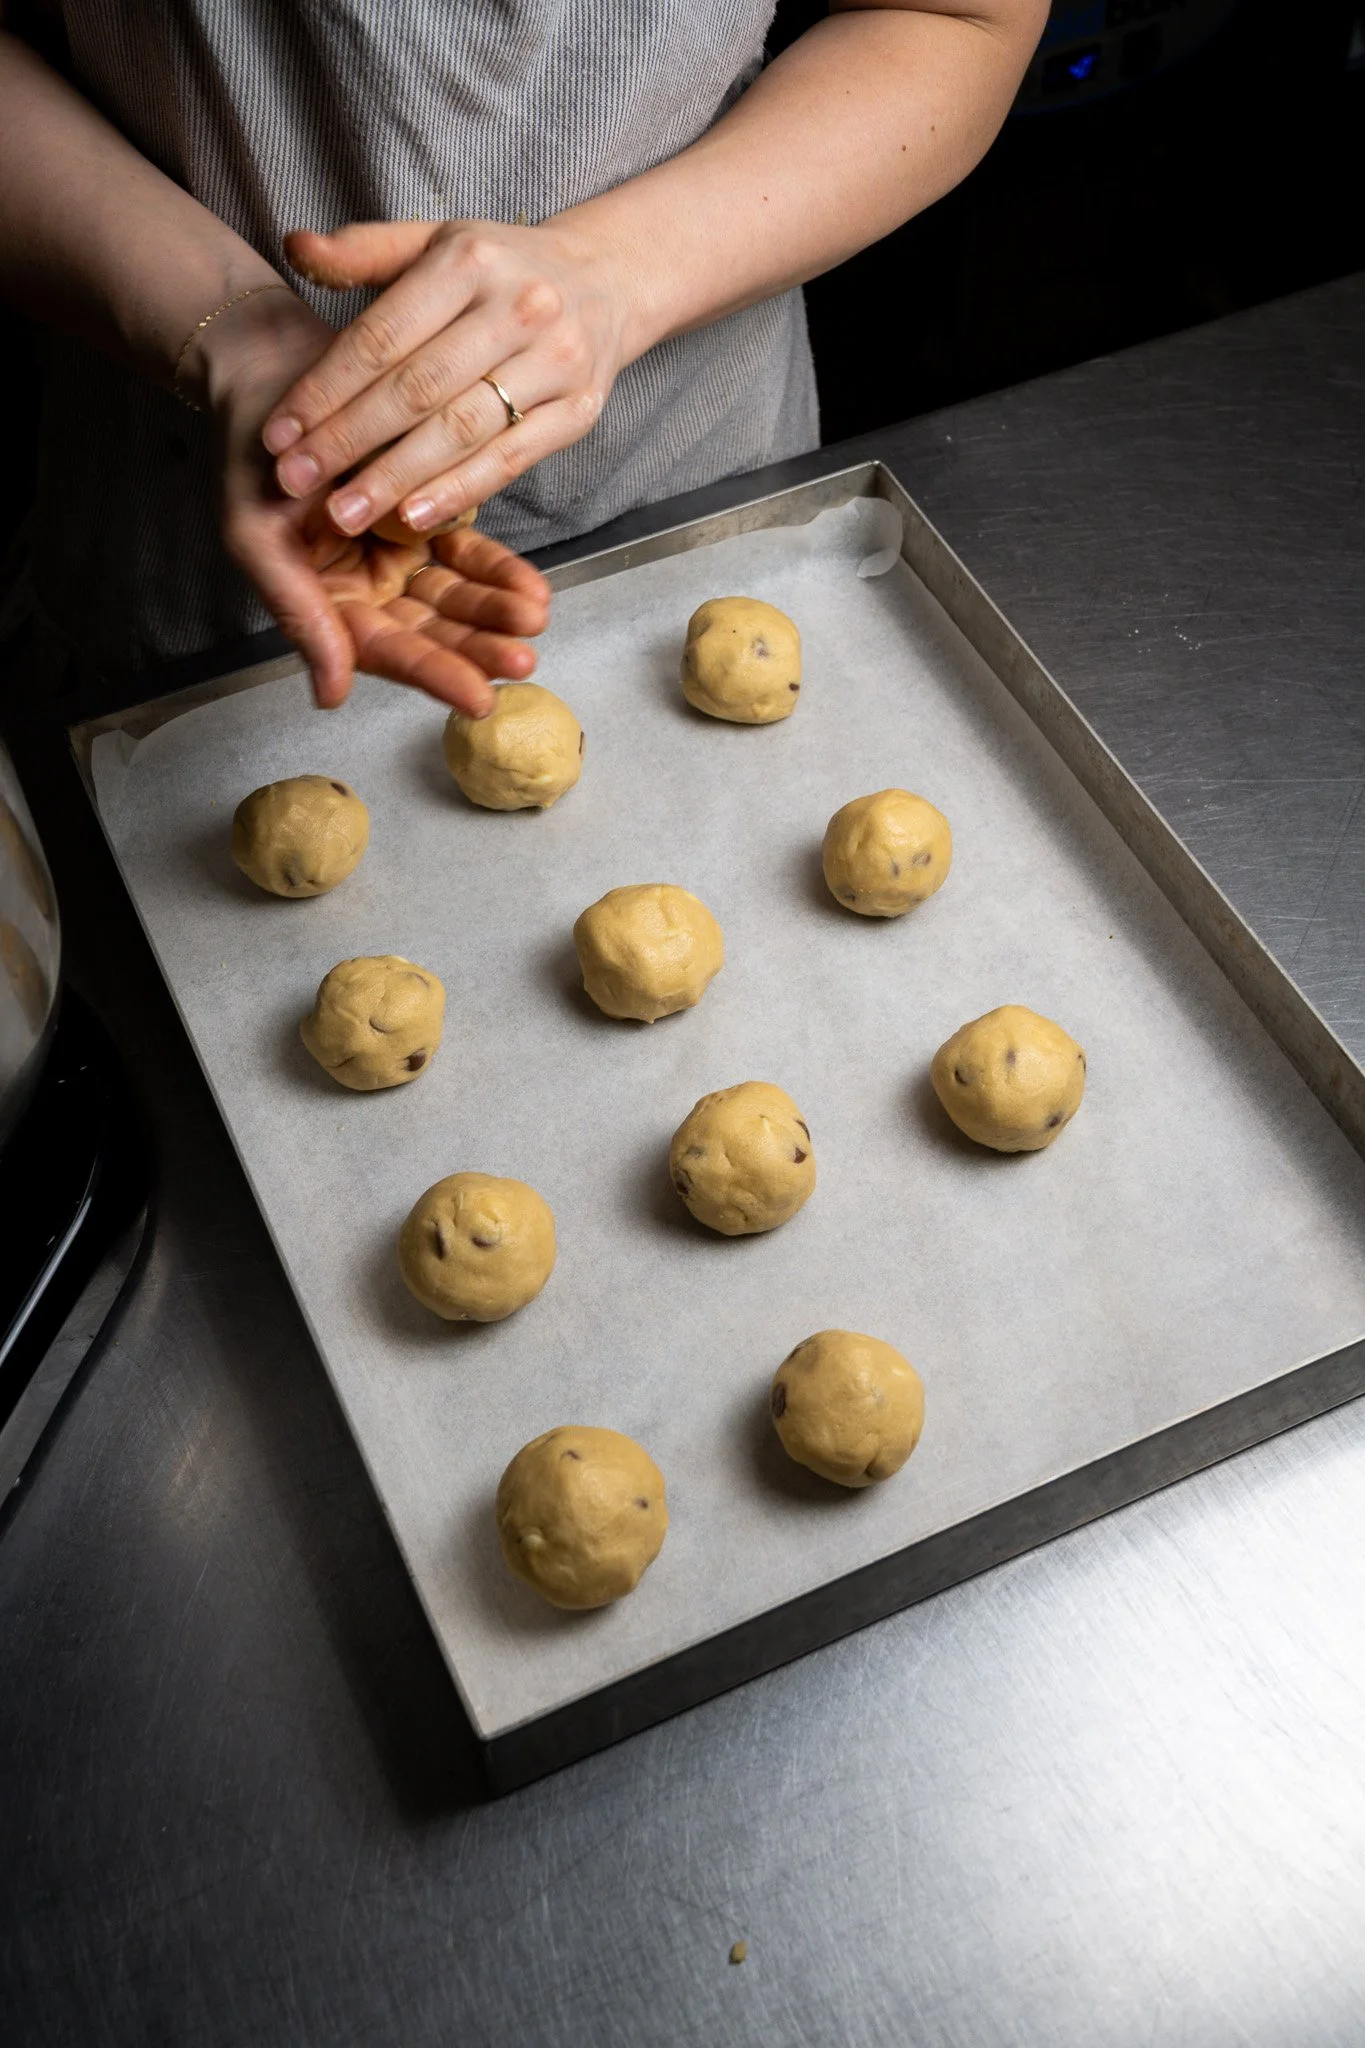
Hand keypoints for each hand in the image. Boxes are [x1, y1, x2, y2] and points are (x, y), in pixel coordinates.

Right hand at [194, 286, 550, 710]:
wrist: (268, 371)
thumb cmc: (251, 454)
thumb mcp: (257, 535)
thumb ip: (298, 614)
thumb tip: (330, 698)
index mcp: (326, 604)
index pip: (386, 650)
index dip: (433, 674)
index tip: (479, 697)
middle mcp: (367, 589)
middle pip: (430, 630)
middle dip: (478, 647)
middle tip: (523, 659)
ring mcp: (400, 553)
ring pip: (455, 595)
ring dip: (495, 609)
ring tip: (535, 616)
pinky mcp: (428, 513)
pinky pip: (469, 551)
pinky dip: (498, 569)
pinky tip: (533, 586)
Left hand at [259, 218, 629, 535]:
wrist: (605, 281)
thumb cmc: (500, 269)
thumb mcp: (434, 242)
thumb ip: (364, 251)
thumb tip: (295, 246)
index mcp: (469, 260)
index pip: (382, 336)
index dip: (324, 389)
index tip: (279, 433)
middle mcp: (517, 307)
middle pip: (416, 388)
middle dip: (348, 440)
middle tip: (295, 482)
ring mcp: (553, 361)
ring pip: (460, 430)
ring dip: (395, 477)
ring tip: (344, 513)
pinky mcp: (578, 411)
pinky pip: (508, 460)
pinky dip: (457, 491)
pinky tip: (411, 517)